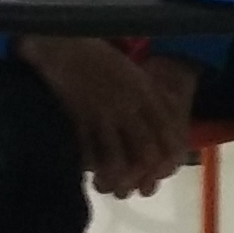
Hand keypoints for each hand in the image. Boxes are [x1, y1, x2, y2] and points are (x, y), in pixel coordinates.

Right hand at [20, 36, 195, 199]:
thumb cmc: (100, 57)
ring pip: (116, 157)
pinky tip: (87, 173)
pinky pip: (88, 150)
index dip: (169, 159)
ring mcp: (103, 113)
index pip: (168, 134)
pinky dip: (89, 166)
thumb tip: (168, 118)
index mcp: (147, 93)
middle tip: (138, 189)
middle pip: (146, 151)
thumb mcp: (135, 74)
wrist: (64, 43)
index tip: (163, 172)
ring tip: (108, 187)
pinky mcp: (78, 117)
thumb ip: (151, 96)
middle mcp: (130, 105)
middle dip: (144, 176)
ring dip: (114, 177)